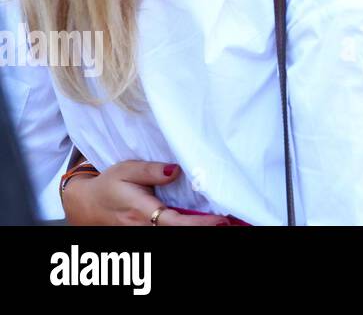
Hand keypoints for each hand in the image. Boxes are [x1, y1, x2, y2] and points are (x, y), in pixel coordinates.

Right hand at [61, 160, 229, 225]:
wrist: (85, 205)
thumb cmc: (109, 184)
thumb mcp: (126, 169)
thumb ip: (151, 170)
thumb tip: (176, 170)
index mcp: (140, 212)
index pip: (174, 222)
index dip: (197, 223)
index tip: (220, 221)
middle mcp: (143, 228)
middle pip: (178, 233)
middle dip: (204, 230)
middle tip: (233, 224)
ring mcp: (143, 234)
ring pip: (174, 235)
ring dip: (198, 230)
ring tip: (227, 224)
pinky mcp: (146, 235)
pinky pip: (169, 234)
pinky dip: (188, 229)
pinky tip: (206, 224)